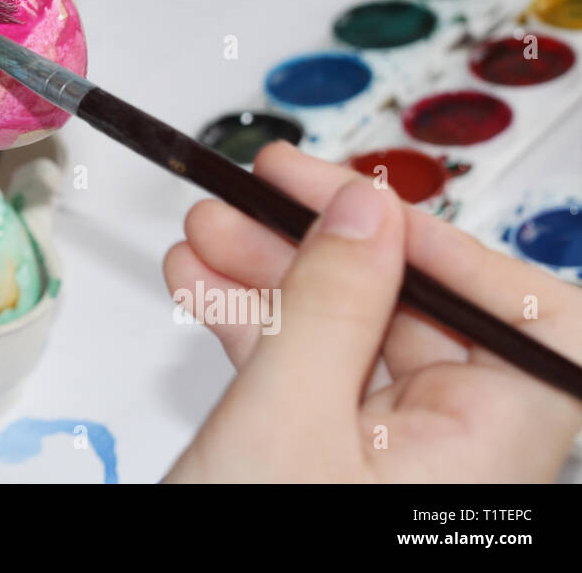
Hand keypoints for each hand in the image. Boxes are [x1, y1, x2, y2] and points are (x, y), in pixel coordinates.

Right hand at [163, 140, 581, 481]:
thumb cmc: (254, 556)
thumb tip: (362, 212)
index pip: (527, 317)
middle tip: (254, 194)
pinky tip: (204, 286)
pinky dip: (256, 327)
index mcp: (490, 448)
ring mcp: (396, 459)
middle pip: (415, 311)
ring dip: (271, 276)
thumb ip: (327, 308)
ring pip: (350, 334)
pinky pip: (310, 373)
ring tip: (206, 235)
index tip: (355, 204)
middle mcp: (459, 452)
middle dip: (317, 244)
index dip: (444, 247)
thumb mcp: (282, 421)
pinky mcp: (337, 462)